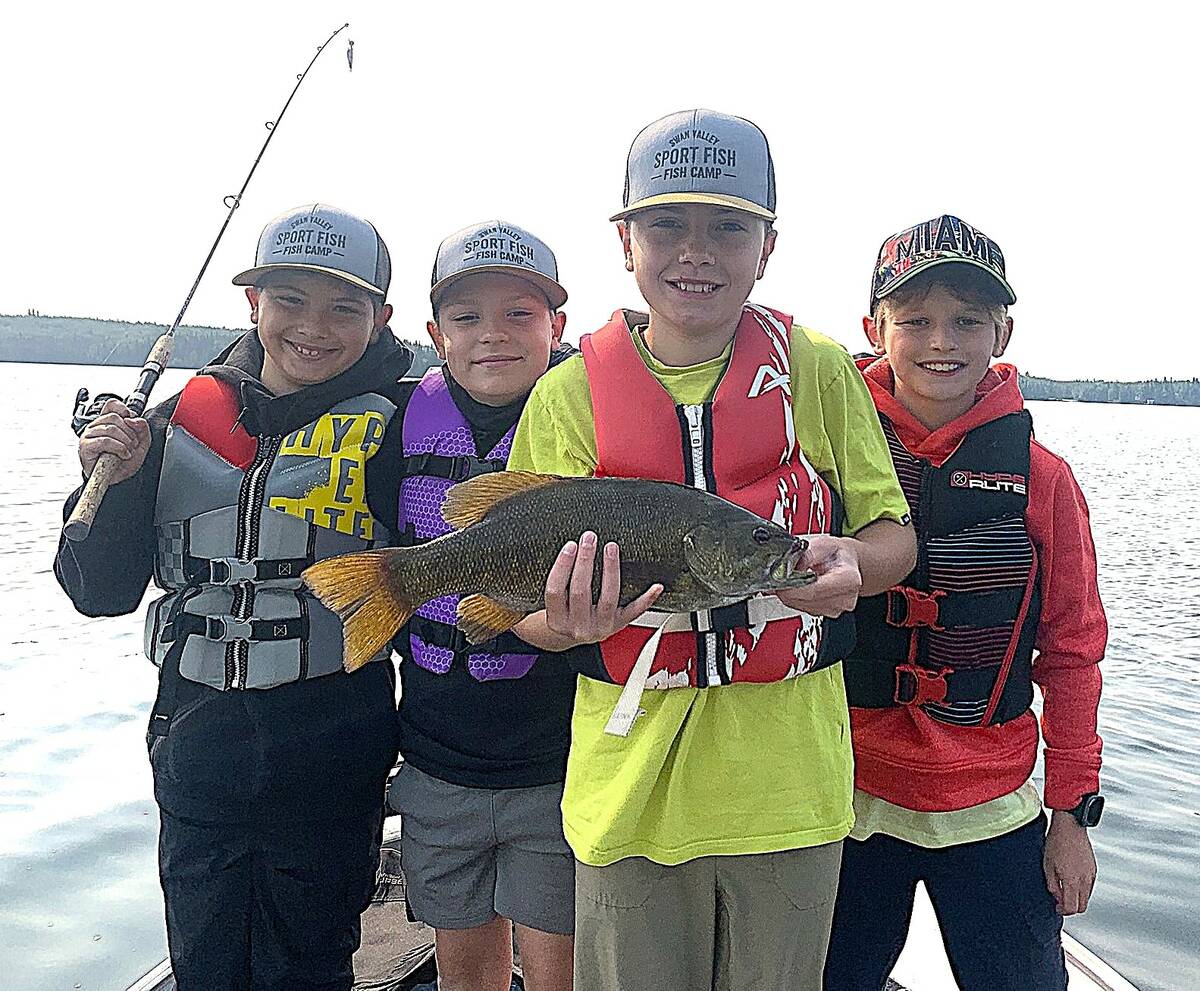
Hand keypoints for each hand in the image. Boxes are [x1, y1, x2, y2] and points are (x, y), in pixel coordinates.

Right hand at [78, 398, 150, 484]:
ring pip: (111, 428)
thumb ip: (143, 429)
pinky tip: (122, 455)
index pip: (112, 405)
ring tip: (127, 452)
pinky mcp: (86, 446)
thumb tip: (134, 419)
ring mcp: (89, 435)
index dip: (124, 410)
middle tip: (132, 445)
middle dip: (130, 432)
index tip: (131, 423)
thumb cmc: (123, 462)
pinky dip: (119, 448)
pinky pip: (105, 441)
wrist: (115, 479)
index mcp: (107, 422)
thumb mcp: (141, 444)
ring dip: (125, 442)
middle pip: (115, 417)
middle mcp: (96, 426)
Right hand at [514, 532, 661, 650]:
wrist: (578, 634)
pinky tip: (656, 586)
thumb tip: (560, 544)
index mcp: (556, 620)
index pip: (555, 591)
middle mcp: (578, 627)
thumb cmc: (565, 610)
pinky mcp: (620, 625)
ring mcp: (601, 627)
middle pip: (580, 592)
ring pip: (608, 598)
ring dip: (610, 570)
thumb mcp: (553, 602)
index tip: (570, 545)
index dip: (562, 567)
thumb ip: (555, 581)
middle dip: (585, 561)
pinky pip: (634, 612)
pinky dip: (647, 598)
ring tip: (611, 548)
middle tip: (589, 538)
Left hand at [774, 534, 861, 617]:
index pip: (813, 591)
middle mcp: (844, 599)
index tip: (778, 578)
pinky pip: (802, 608)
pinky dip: (795, 597)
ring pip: (800, 606)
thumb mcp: (823, 544)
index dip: (791, 586)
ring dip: (791, 593)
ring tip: (795, 576)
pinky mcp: (826, 614)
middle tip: (781, 574)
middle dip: (787, 588)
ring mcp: (836, 609)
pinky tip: (800, 585)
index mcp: (848, 579)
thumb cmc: (837, 553)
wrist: (847, 563)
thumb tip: (789, 566)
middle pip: (805, 600)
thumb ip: (806, 554)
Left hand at [1043, 811, 1097, 914]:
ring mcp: (1091, 875)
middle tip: (1060, 901)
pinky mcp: (1094, 869)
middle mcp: (1085, 880)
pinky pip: (1089, 886)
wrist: (1070, 827)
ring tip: (1063, 887)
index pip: (1072, 907)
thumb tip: (1056, 896)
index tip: (1057, 907)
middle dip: (1071, 907)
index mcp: (1072, 881)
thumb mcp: (1047, 865)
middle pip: (1082, 906)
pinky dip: (1081, 889)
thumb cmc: (1057, 842)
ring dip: (1076, 897)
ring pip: (1087, 897)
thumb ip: (1052, 884)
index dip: (1063, 911)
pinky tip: (1071, 880)